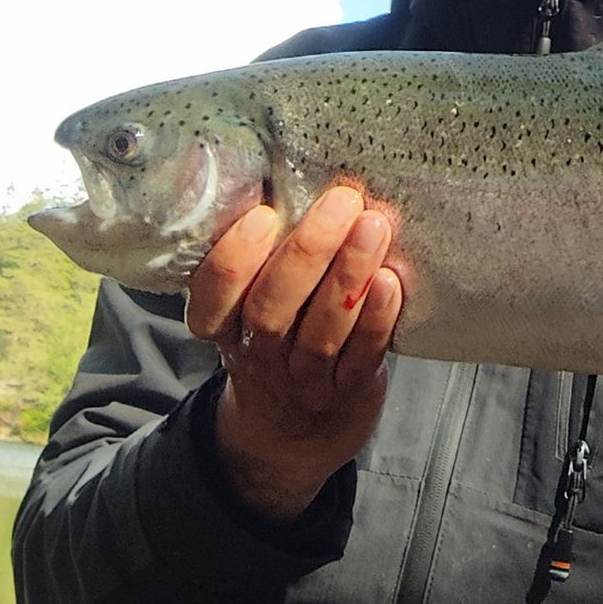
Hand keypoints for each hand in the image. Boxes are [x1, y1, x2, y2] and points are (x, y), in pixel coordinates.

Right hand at [186, 186, 401, 522]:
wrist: (292, 433)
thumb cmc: (277, 338)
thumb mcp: (251, 306)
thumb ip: (265, 256)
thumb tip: (293, 170)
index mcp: (225, 326)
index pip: (210, 301)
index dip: (232, 261)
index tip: (263, 215)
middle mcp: (260, 354)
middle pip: (271, 310)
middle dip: (307, 252)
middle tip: (341, 201)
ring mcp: (303, 380)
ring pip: (321, 333)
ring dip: (349, 276)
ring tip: (375, 226)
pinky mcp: (348, 392)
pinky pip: (362, 357)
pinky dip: (377, 319)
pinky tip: (392, 280)